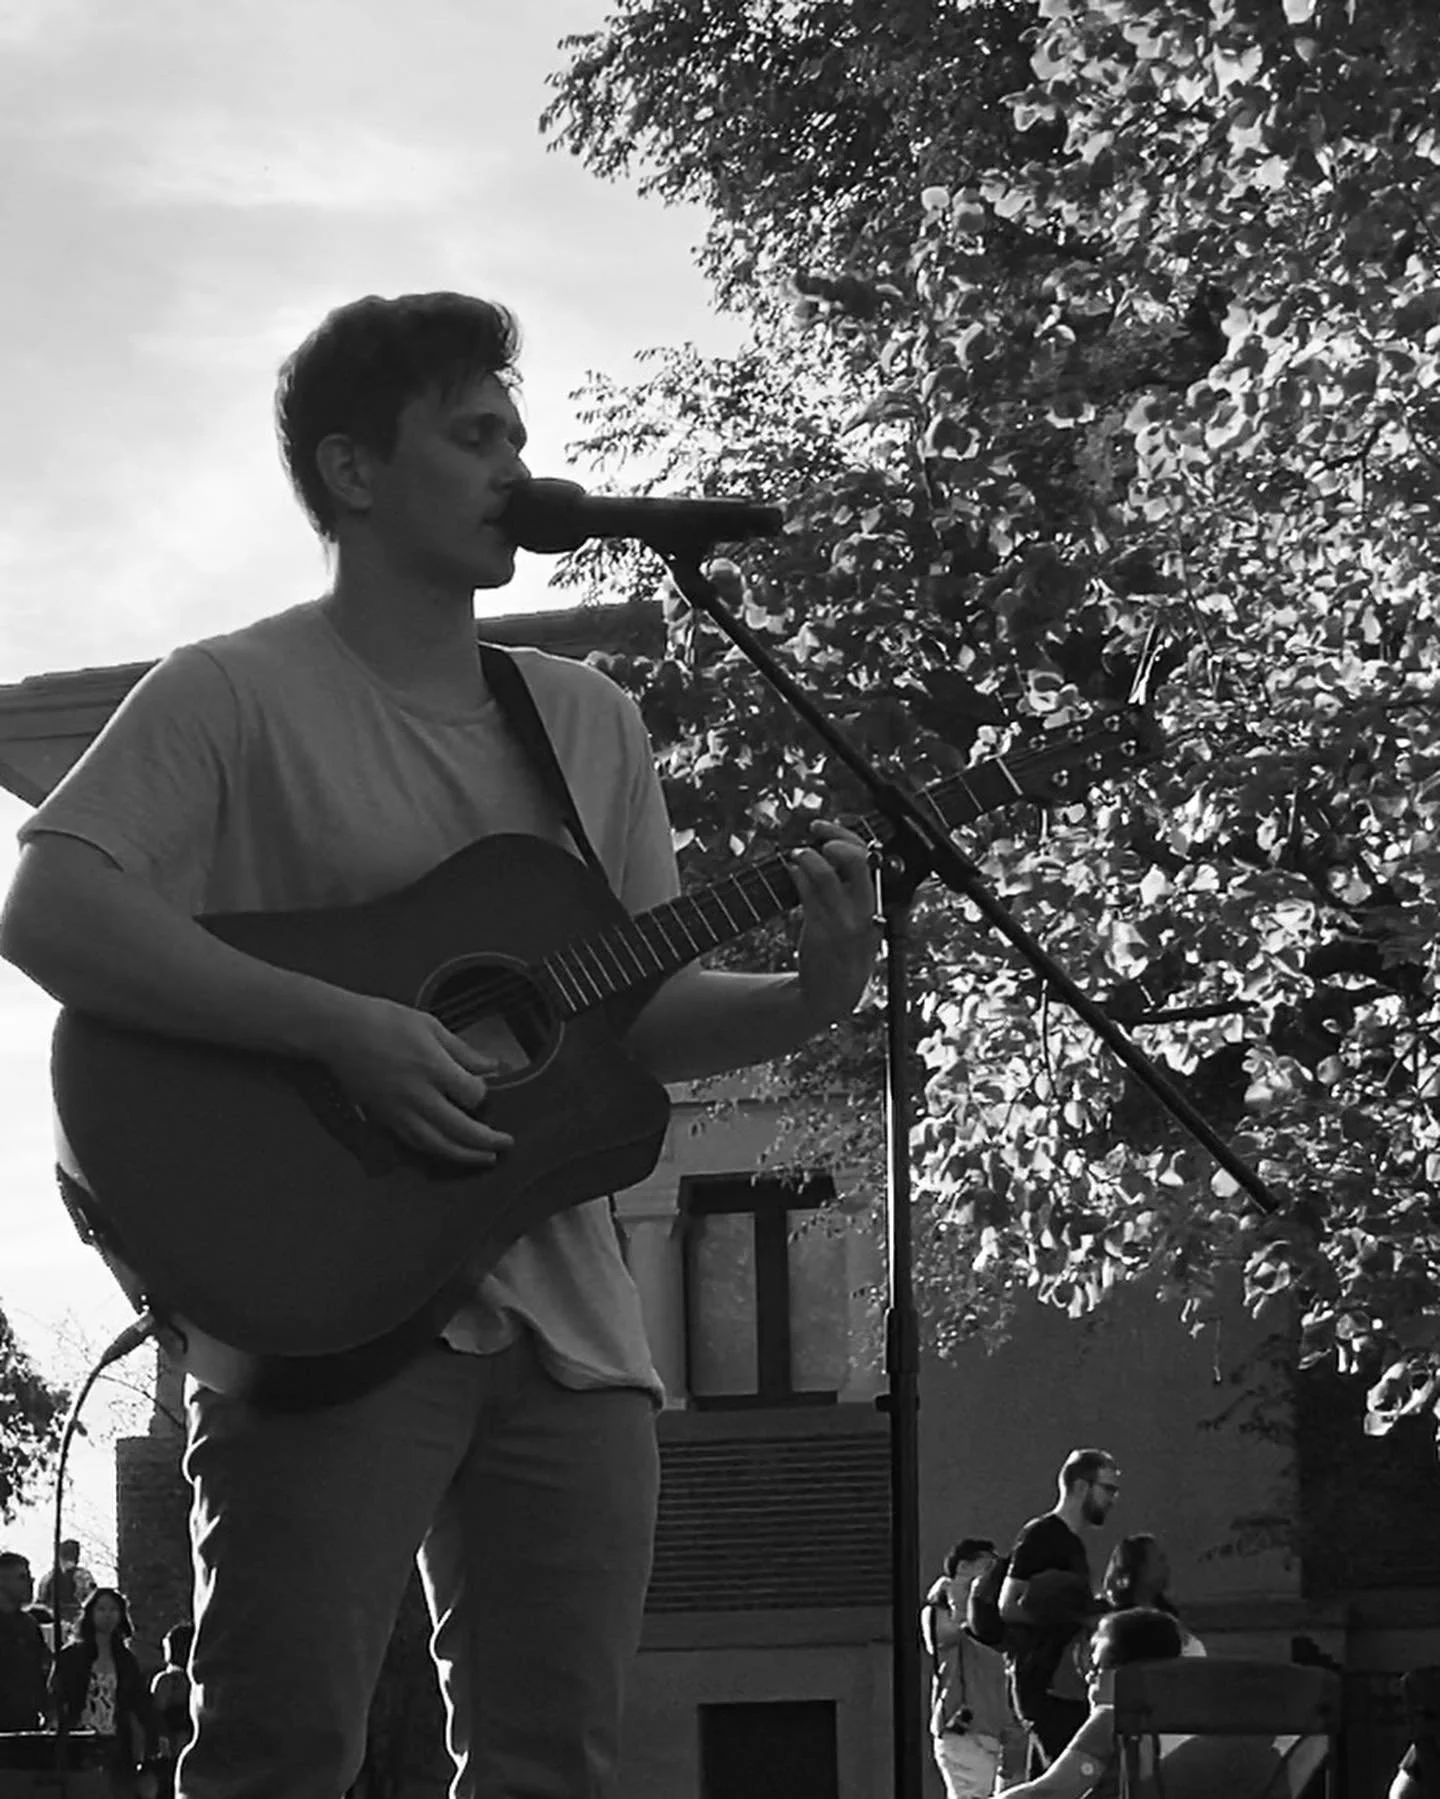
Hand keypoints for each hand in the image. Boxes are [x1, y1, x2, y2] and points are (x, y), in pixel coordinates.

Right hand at [318, 995, 514, 1165]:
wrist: (338, 1031)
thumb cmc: (383, 1021)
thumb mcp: (429, 1026)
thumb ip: (463, 1050)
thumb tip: (492, 1066)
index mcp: (432, 1066)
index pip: (472, 1095)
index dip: (482, 1094)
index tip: (481, 1086)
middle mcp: (417, 1094)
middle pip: (460, 1129)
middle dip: (487, 1141)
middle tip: (506, 1144)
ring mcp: (398, 1110)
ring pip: (437, 1145)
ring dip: (465, 1156)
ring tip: (485, 1159)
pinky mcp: (383, 1118)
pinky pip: (413, 1143)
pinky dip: (435, 1151)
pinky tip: (448, 1151)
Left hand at [789, 819, 879, 1027]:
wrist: (834, 993)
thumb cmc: (846, 952)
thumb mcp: (860, 920)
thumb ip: (851, 890)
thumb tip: (829, 851)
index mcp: (877, 904)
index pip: (870, 859)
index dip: (848, 836)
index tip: (826, 829)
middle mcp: (864, 910)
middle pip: (857, 859)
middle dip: (835, 838)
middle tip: (816, 833)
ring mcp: (843, 920)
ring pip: (826, 873)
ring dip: (808, 856)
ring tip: (798, 853)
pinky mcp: (820, 931)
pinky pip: (807, 893)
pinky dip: (798, 874)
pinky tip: (792, 869)